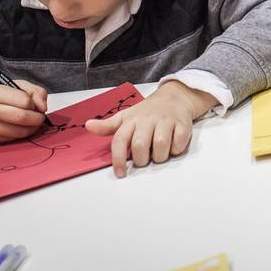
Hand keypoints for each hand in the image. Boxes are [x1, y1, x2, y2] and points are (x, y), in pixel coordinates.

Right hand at [0, 79, 47, 142]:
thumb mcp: (17, 85)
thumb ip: (35, 92)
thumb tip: (43, 107)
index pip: (24, 101)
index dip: (35, 104)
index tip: (36, 104)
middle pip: (22, 117)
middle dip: (37, 118)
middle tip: (40, 116)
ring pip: (19, 131)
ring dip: (32, 128)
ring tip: (33, 122)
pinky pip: (14, 138)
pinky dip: (22, 134)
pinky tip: (21, 127)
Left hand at [85, 81, 216, 177]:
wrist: (174, 97)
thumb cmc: (147, 112)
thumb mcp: (126, 116)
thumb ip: (107, 126)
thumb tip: (88, 125)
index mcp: (132, 120)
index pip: (120, 140)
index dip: (118, 159)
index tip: (120, 173)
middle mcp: (148, 120)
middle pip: (140, 145)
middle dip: (141, 160)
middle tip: (144, 160)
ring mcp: (166, 122)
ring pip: (161, 145)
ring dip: (159, 157)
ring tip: (159, 155)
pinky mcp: (182, 125)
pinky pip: (179, 143)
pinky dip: (176, 149)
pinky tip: (173, 146)